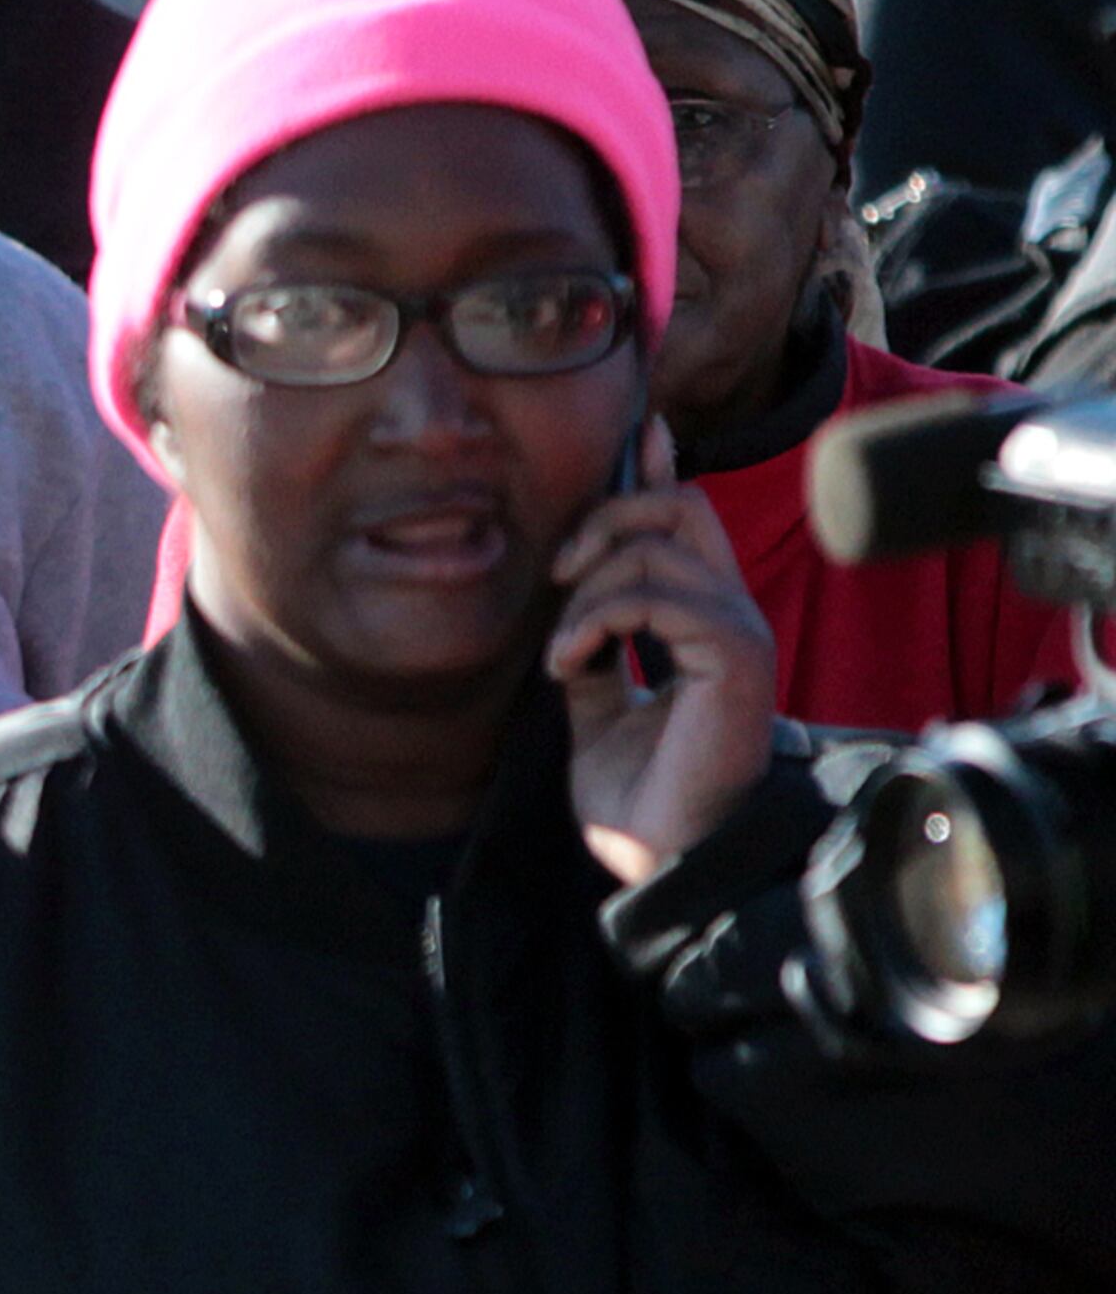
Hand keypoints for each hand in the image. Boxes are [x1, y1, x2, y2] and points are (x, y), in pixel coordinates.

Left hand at [548, 422, 778, 887]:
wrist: (665, 859)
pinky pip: (661, 597)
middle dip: (604, 521)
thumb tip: (571, 609)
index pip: (686, 519)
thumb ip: (595, 650)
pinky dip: (600, 620)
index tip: (636, 434)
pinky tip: (574, 663)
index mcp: (701, 619)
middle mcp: (728, 614)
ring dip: (588, 594)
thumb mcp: (596, 709)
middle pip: (677, 508)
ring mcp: (736, 632)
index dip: (656, 472)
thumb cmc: (641, 796)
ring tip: (563, 654)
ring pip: (656, 549)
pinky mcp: (734, 656)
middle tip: (557, 582)